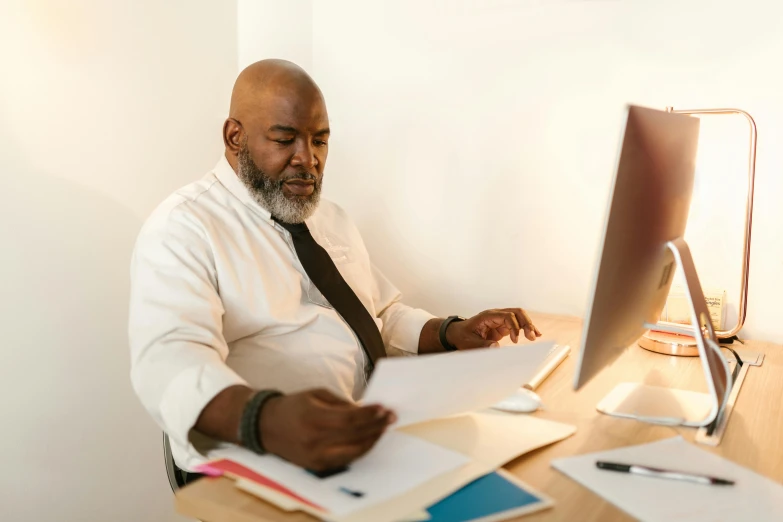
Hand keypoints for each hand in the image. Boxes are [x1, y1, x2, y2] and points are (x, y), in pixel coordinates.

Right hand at [258, 388, 394, 471]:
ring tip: (383, 429)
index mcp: (313, 417)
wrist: (265, 426)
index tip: (384, 408)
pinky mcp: (316, 466)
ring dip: (372, 440)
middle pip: (354, 436)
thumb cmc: (293, 406)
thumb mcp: (316, 394)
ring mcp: (315, 456)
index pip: (349, 419)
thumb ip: (341, 403)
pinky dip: (360, 450)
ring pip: (353, 452)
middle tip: (391, 417)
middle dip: (376, 426)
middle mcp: (314, 440)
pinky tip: (369, 440)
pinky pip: (345, 460)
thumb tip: (365, 410)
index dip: (369, 415)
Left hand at [446, 308, 541, 349]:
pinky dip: (526, 328)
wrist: (456, 334)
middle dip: (526, 323)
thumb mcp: (469, 343)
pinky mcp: (502, 327)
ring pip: (519, 317)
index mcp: (488, 316)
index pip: (507, 316)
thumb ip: (482, 345)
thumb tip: (497, 347)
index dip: (514, 327)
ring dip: (528, 325)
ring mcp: (500, 320)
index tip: (515, 341)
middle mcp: (496, 315)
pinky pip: (517, 324)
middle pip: (516, 312)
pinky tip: (534, 334)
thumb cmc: (462, 337)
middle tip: (532, 337)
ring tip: (536, 336)